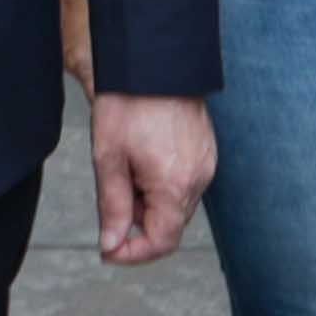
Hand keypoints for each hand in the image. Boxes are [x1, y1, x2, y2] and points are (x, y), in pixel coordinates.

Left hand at [91, 91, 215, 266]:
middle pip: (170, 225)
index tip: (108, 249)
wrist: (154, 60)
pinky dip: (162, 186)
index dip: (133, 254)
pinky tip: (142, 161)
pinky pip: (185, 183)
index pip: (162, 243)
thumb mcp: (109, 158)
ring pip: (177, 205)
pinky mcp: (206, 151)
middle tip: (110, 202)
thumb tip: (112, 244)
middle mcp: (199, 180)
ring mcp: (206, 164)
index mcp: (175, 187)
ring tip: (124, 172)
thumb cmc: (128, 104)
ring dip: (150, 204)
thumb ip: (113, 207)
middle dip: (138, 225)